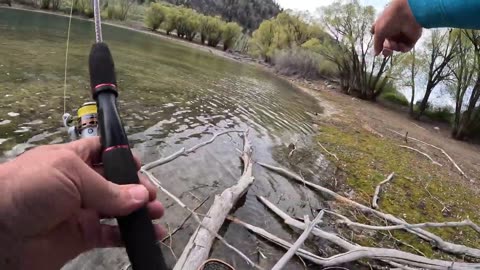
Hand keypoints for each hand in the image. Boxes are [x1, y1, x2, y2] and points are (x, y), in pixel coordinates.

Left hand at [0, 137, 164, 269]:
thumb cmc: (29, 188)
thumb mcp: (69, 174)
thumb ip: (108, 189)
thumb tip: (142, 197)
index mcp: (74, 160)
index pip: (102, 153)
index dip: (121, 157)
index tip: (140, 165)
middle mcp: (80, 185)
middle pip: (116, 183)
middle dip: (137, 187)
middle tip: (152, 196)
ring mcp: (82, 212)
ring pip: (118, 210)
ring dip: (139, 211)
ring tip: (156, 214)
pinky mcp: (83, 237)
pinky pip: (112, 235)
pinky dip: (130, 236)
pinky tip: (147, 234)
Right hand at [371, 0, 422, 55]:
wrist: (407, 13)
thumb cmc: (389, 20)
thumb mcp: (378, 31)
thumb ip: (376, 44)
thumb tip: (375, 54)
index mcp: (384, 27)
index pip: (380, 36)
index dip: (378, 43)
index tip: (378, 48)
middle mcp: (393, 31)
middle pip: (388, 44)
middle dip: (386, 49)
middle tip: (385, 52)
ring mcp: (403, 35)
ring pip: (396, 47)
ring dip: (393, 47)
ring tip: (392, 44)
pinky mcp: (412, 38)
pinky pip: (405, 48)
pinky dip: (402, 48)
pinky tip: (400, 44)